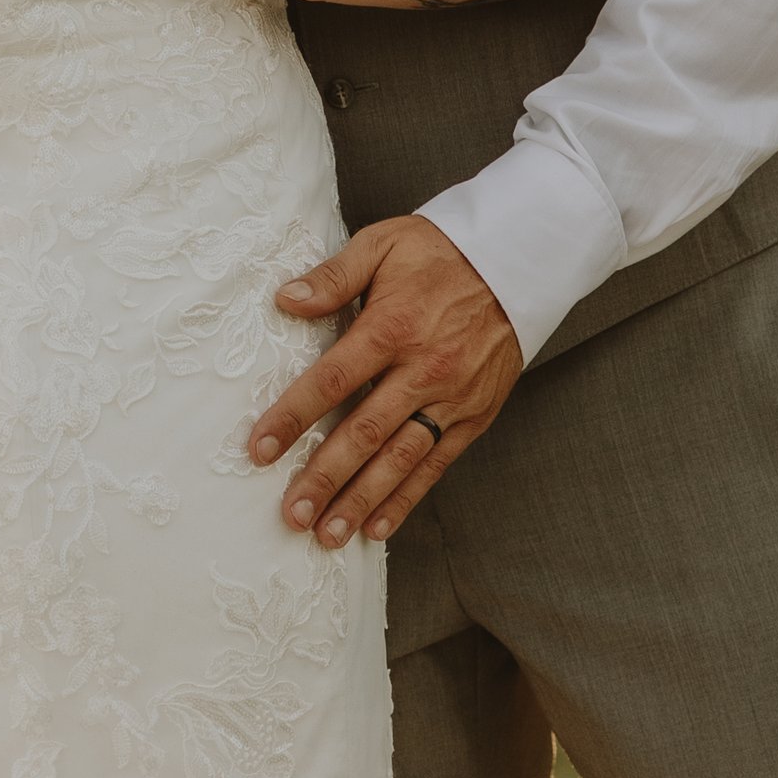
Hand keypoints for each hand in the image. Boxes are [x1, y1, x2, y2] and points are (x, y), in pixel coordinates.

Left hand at [247, 215, 522, 546]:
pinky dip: (407, 498)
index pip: (333, 380)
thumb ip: (333, 276)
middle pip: (366, 432)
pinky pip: (437, 464)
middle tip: (292, 515)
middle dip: (326, 477)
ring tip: (328, 534)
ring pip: (401, 459)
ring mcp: (451, 397)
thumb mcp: (382, 244)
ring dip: (362, 499)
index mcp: (392, 326)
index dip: (294, 416)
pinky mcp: (474, 415)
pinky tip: (377, 526)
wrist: (517, 261)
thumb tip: (284, 299)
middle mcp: (423, 369)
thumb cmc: (439, 252)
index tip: (260, 449)